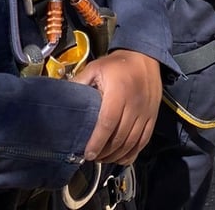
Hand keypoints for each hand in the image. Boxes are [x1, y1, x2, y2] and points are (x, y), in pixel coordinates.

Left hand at [71, 50, 161, 165]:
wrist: (145, 56)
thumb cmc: (118, 64)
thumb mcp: (95, 68)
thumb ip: (79, 83)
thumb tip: (60, 98)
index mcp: (118, 93)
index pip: (108, 123)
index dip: (97, 142)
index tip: (87, 153)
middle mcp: (135, 104)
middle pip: (120, 137)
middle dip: (105, 152)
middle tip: (92, 157)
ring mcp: (146, 111)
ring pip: (132, 142)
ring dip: (117, 154)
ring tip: (103, 158)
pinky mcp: (153, 115)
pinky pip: (144, 140)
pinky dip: (133, 152)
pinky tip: (121, 157)